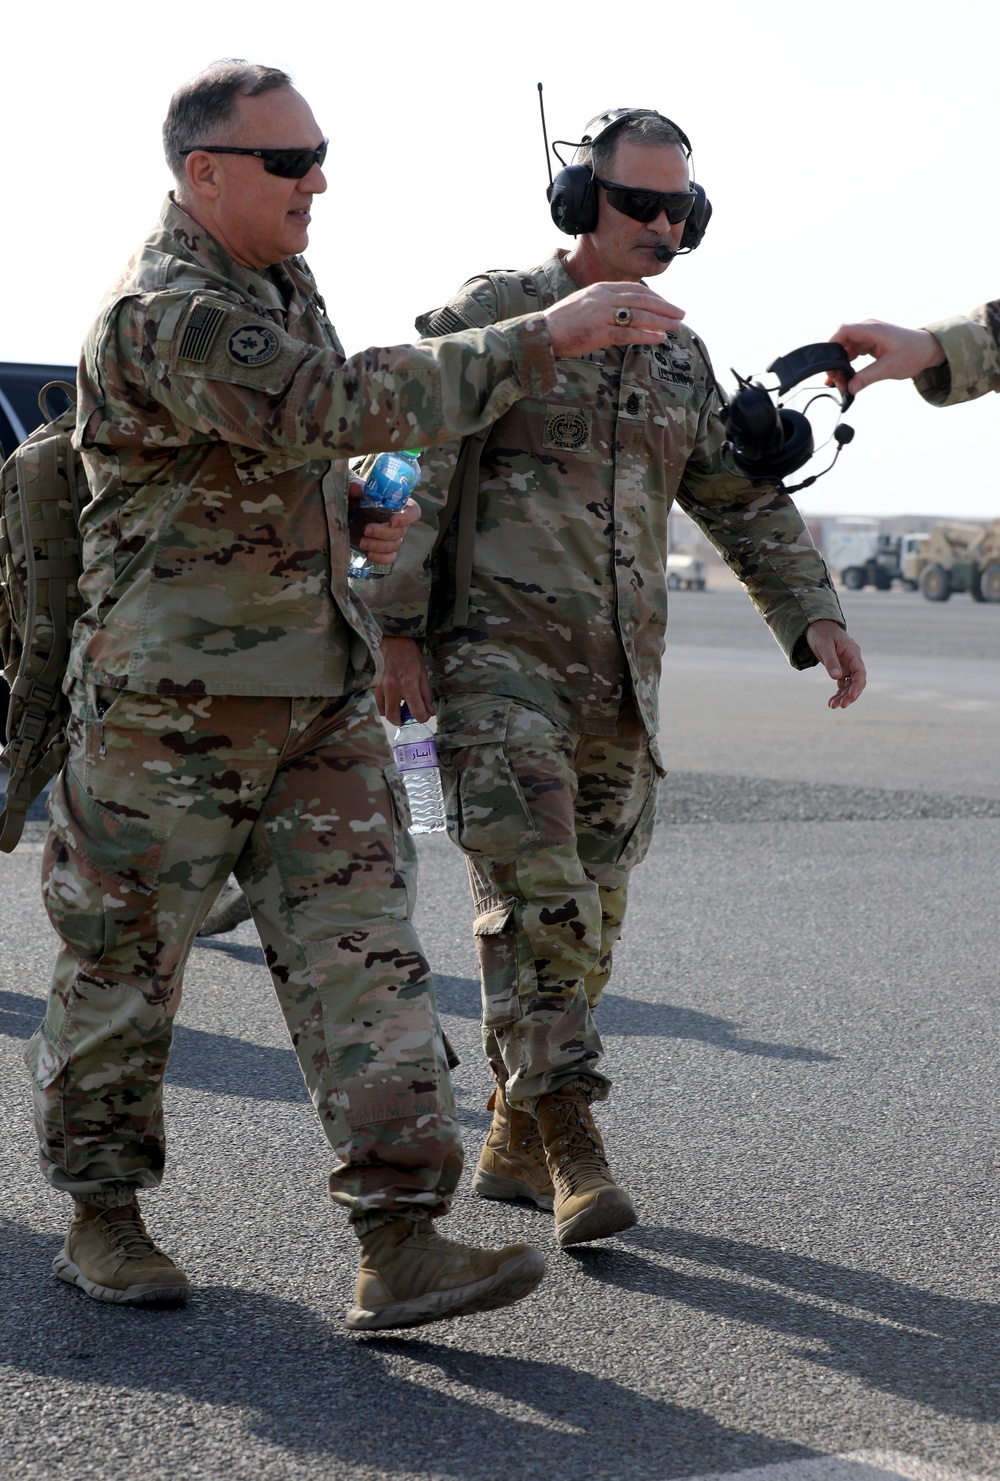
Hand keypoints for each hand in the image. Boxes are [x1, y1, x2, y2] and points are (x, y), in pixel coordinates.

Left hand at [348, 476, 420, 566]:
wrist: (349, 514)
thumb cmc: (358, 500)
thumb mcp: (357, 492)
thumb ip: (356, 488)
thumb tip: (355, 488)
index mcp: (399, 505)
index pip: (414, 512)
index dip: (406, 518)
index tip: (392, 521)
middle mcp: (400, 523)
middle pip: (401, 532)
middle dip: (383, 533)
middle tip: (365, 529)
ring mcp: (393, 538)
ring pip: (394, 546)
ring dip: (378, 545)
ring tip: (361, 542)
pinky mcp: (385, 550)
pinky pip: (390, 558)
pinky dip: (380, 558)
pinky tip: (368, 554)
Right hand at [375, 635, 433, 722]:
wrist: (390, 638)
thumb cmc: (408, 654)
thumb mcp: (422, 672)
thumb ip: (425, 694)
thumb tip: (430, 712)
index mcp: (408, 684)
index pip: (416, 713)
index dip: (421, 718)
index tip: (422, 715)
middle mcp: (392, 688)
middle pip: (394, 717)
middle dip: (402, 720)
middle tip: (407, 715)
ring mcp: (379, 687)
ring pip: (383, 712)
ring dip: (391, 712)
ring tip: (398, 704)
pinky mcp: (372, 685)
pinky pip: (377, 702)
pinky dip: (384, 704)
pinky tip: (390, 696)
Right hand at [543, 282, 684, 356]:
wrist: (542, 333)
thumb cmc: (562, 322)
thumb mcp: (585, 304)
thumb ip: (604, 304)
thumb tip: (623, 311)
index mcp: (601, 288)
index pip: (636, 289)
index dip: (656, 297)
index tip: (668, 305)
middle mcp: (604, 297)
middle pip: (642, 300)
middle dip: (664, 307)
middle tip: (681, 313)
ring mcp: (602, 314)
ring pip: (639, 315)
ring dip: (661, 320)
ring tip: (676, 325)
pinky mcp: (599, 332)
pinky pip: (628, 333)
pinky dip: (646, 336)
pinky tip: (659, 339)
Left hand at [805, 620, 866, 708]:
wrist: (817, 626)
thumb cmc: (821, 633)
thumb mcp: (824, 645)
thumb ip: (831, 661)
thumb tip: (836, 678)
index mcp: (853, 653)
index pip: (860, 672)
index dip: (857, 686)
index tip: (851, 697)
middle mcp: (853, 660)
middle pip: (857, 681)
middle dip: (850, 694)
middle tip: (841, 705)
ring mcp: (847, 665)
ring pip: (849, 685)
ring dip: (843, 696)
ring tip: (832, 706)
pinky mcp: (840, 669)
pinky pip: (842, 684)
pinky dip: (838, 693)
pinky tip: (831, 702)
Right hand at [827, 321, 945, 394]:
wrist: (927, 349)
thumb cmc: (913, 354)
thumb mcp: (889, 368)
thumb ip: (867, 378)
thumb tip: (850, 389)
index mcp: (872, 330)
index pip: (843, 331)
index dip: (831, 344)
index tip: (826, 364)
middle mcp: (867, 329)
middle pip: (840, 340)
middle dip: (834, 360)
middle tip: (836, 380)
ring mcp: (867, 335)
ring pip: (844, 347)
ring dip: (840, 364)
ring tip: (841, 382)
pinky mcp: (868, 342)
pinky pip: (852, 351)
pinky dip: (847, 363)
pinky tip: (846, 376)